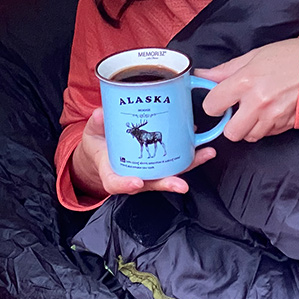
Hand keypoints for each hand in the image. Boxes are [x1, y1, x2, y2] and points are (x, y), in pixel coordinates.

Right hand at [70, 107, 215, 198]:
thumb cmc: (98, 144)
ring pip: (169, 172)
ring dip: (189, 165)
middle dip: (168, 183)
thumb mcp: (92, 133)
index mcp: (111, 172)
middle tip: (181, 184)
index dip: (126, 185)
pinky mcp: (159, 162)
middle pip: (152, 183)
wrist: (104, 148)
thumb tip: (100, 113)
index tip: (136, 182)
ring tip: (206, 155)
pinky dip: (190, 155)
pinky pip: (175, 161)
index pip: (116, 184)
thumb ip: (96, 124)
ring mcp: (148, 170)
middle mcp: (133, 176)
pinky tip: (201, 144)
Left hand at [196, 37, 298, 142]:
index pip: (212, 105)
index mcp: (245, 81)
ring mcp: (274, 116)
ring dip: (249, 127)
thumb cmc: (290, 56)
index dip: (213, 103)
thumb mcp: (254, 56)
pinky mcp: (287, 124)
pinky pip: (268, 134)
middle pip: (230, 132)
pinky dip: (266, 127)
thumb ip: (226, 70)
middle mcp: (258, 102)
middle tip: (238, 110)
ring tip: (257, 110)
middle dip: (230, 123)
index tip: (219, 99)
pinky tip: (272, 111)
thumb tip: (202, 75)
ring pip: (250, 137)